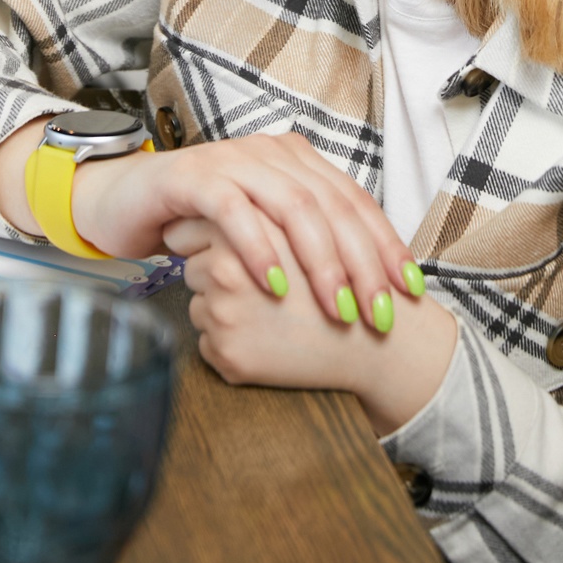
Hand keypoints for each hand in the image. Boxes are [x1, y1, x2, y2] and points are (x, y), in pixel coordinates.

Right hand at [68, 129, 418, 329]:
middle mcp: (273, 153)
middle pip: (333, 206)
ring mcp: (236, 161)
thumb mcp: (264, 230)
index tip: (409, 290)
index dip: (385, 244)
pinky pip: (236, 212)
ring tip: (338, 307)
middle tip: (378, 311)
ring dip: (320, 262)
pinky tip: (274, 285)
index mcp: (298, 160)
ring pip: (294, 207)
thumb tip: (365, 280)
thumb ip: (305, 241)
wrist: (127, 200)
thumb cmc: (203, 225)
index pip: (353, 201)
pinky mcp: (196, 177)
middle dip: (362, 262)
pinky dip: (258, 249)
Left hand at [181, 223, 458, 433]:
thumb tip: (186, 220)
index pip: (189, 228)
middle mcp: (226, 268)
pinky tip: (269, 338)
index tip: (238, 252)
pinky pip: (208, 342)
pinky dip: (232, 342)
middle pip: (191, 265)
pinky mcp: (226, 353)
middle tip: (261, 286)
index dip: (213, 240)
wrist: (376, 337)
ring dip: (224, 309)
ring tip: (272, 312)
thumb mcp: (304, 225)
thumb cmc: (340, 277)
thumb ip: (252, 210)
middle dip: (217, 273)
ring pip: (200, 304)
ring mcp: (223, 313)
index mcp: (246, 228)